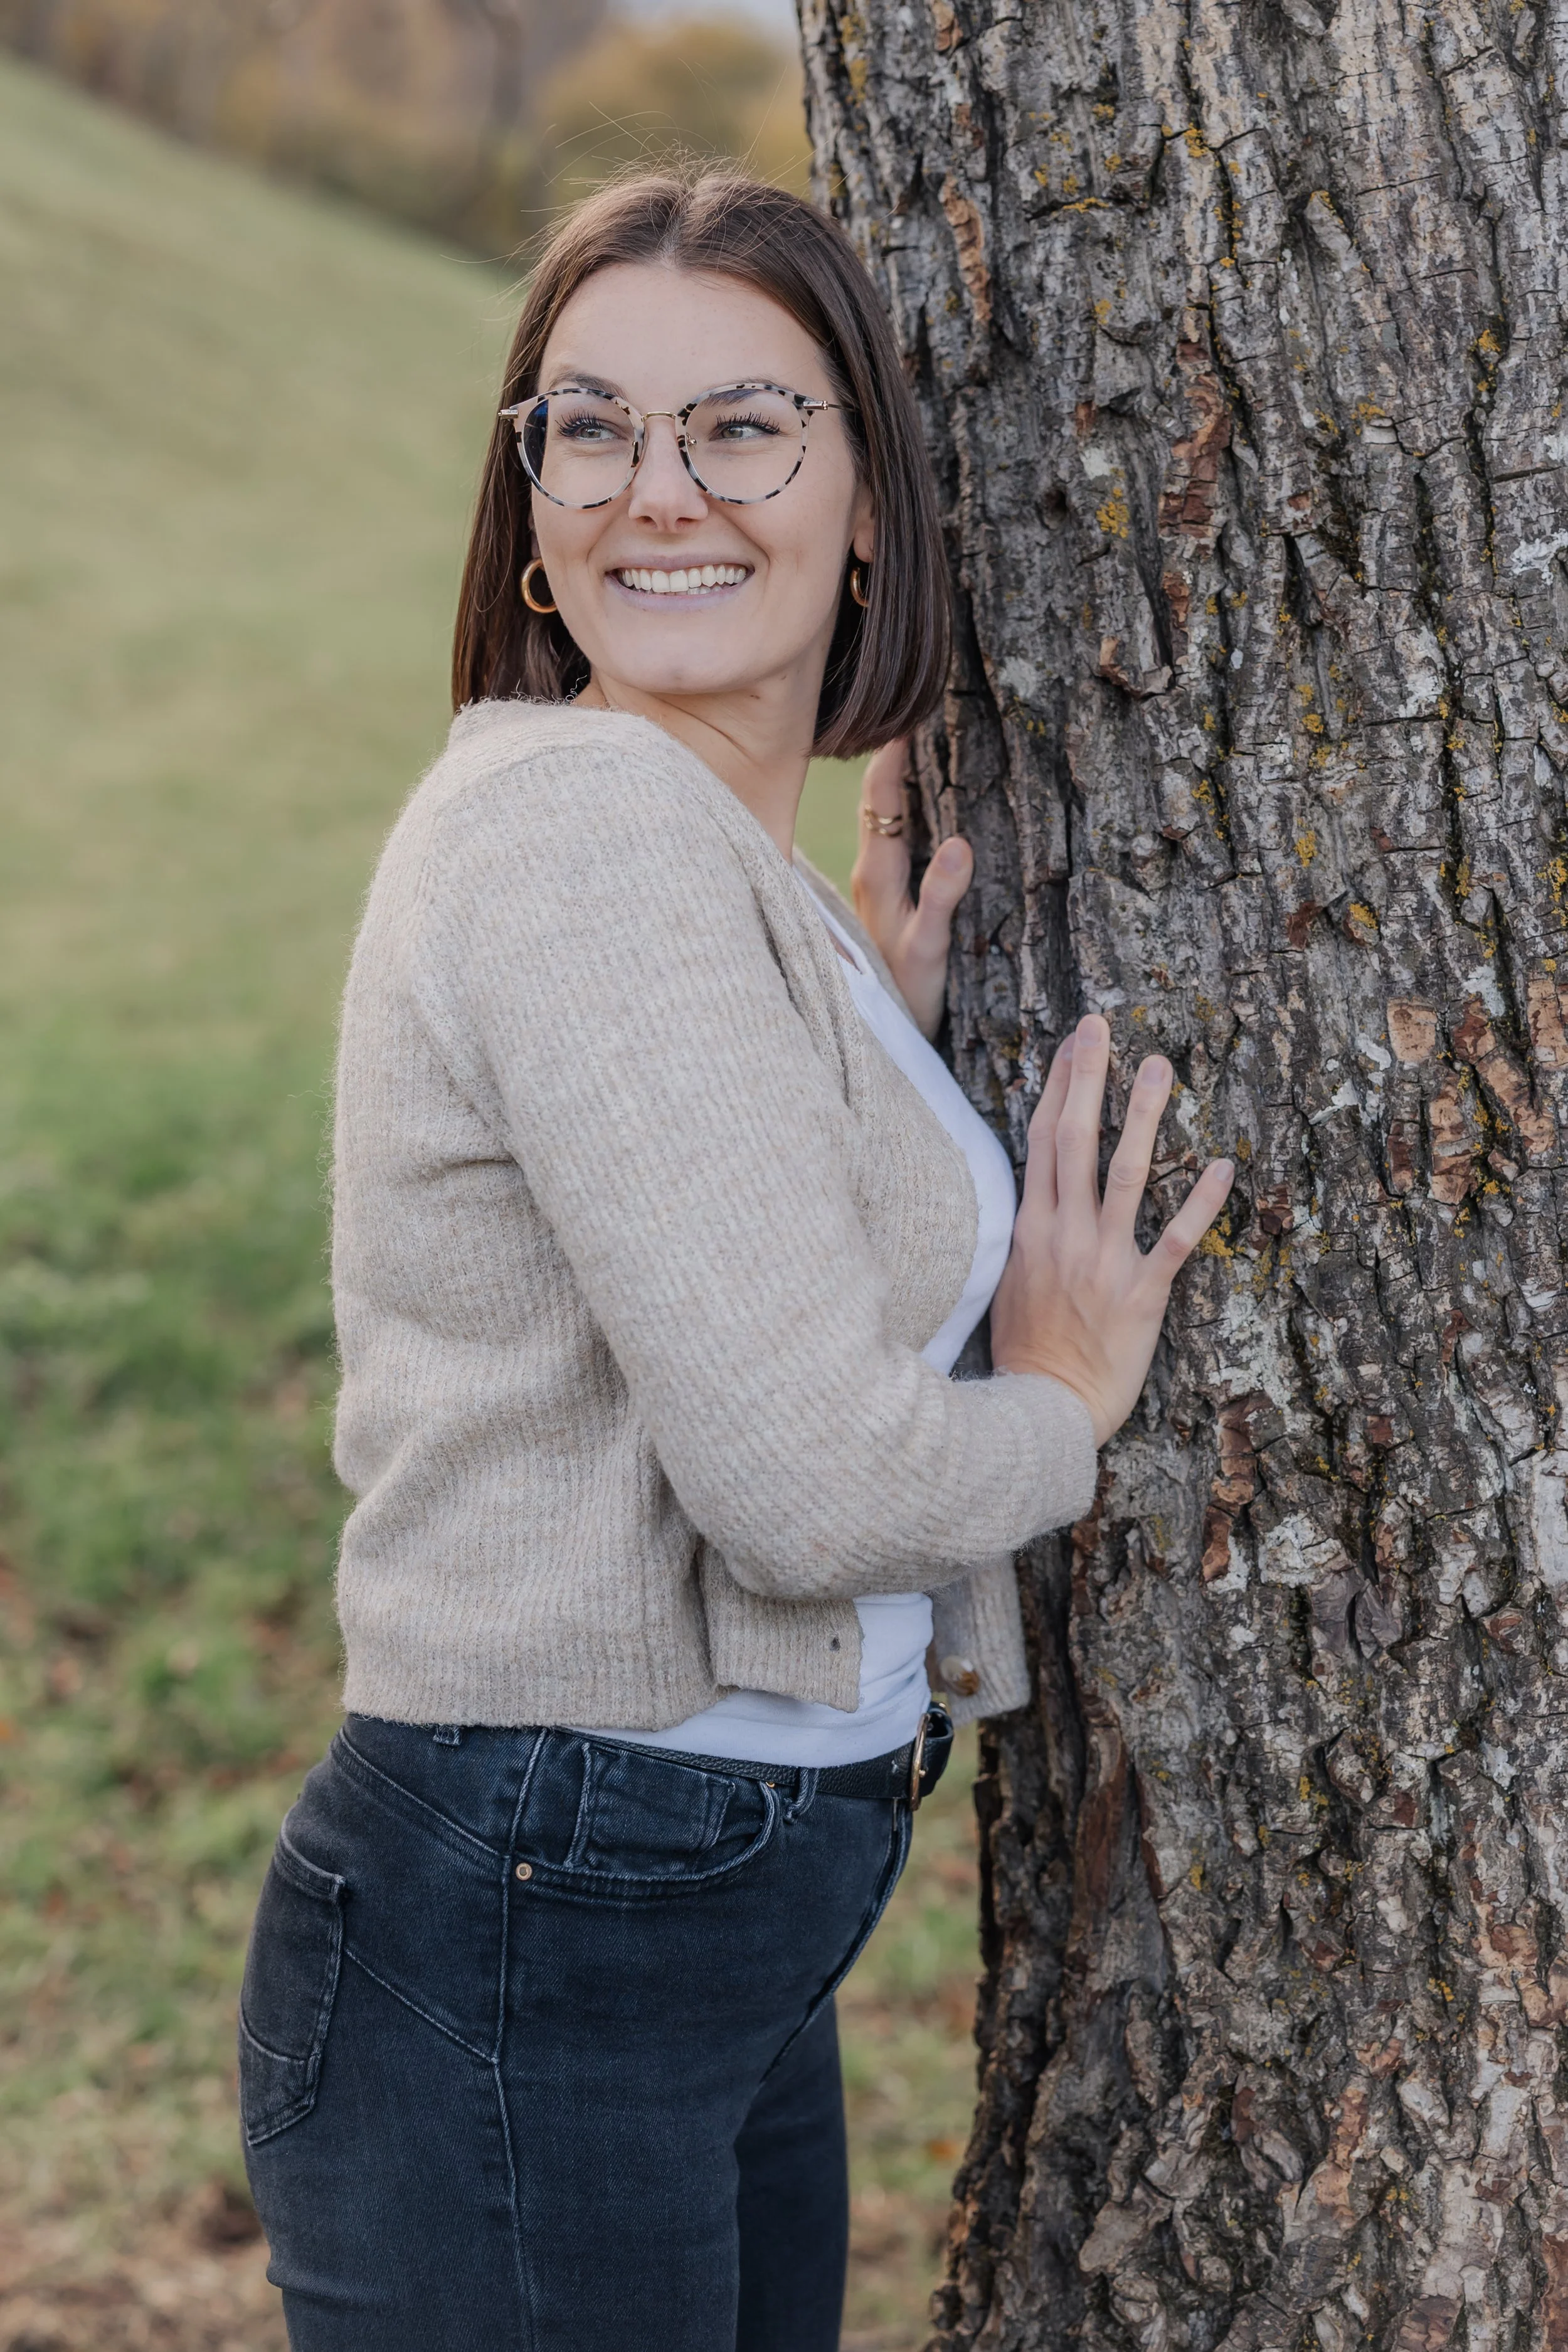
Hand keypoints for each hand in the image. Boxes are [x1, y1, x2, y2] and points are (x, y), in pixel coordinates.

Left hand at [850, 738, 972, 1040]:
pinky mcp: (890, 896)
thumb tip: (960, 842)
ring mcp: (879, 883)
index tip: (916, 708)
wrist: (886, 1037)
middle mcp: (872, 870)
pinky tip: (940, 800)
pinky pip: (900, 837)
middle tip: (931, 708)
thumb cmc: (908, 995)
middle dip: (903, 752)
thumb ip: (941, 899)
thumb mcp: (929, 949)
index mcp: (876, 873)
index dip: (895, 750)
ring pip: (891, 815)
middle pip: (883, 795)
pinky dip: (916, 809)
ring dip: (909, 777)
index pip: (881, 794)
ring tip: (936, 738)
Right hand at [989, 1015, 1233, 1445]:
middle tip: (1103, 1025)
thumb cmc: (1026, 1351)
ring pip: (1126, 1173)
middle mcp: (1065, 1233)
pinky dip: (1202, 1202)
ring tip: (1159, 1067)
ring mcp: (1103, 1260)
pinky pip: (1176, 1238)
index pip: (1041, 1141)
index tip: (1071, 1045)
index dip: (1057, 1087)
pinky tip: (1225, 1164)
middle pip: (1075, 1140)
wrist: (1042, 1408)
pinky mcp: (1141, 1292)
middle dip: (1089, 1078)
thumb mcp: (1006, 1282)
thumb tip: (1032, 1193)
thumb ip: (1023, 1234)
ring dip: (1142, 1116)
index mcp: (1030, 1228)